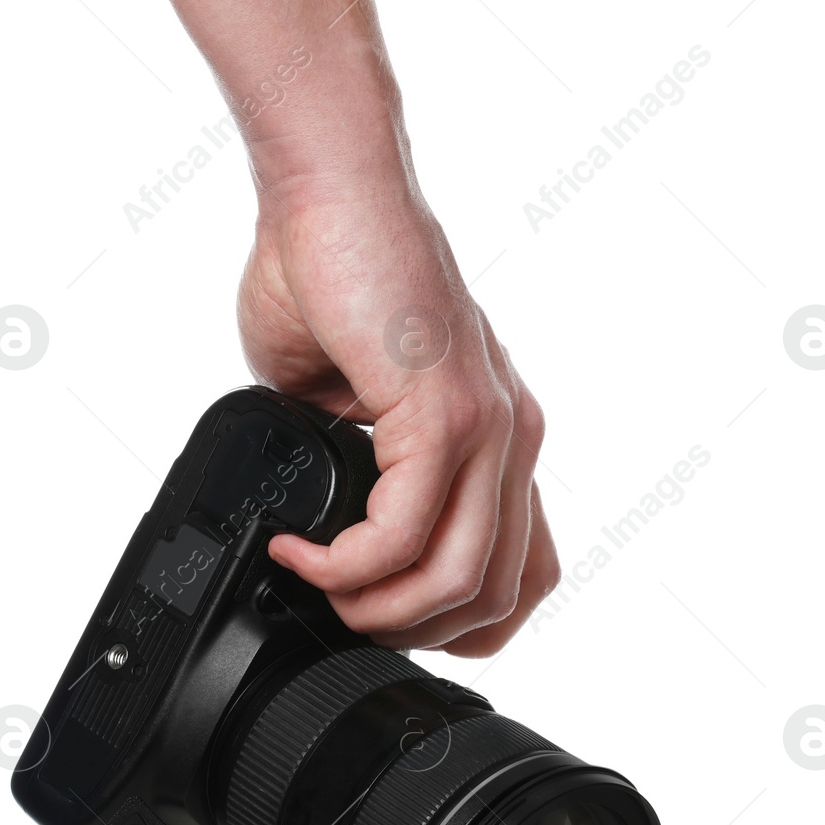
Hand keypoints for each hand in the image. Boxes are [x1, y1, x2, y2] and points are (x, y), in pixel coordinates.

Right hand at [238, 179, 559, 655]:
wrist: (325, 193)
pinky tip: (300, 548)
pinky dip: (342, 564)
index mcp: (497, 436)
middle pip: (498, 594)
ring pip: (460, 580)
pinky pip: (402, 534)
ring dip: (375, 610)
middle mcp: (511, 436)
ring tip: (314, 585)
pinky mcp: (445, 411)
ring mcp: (488, 425)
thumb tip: (321, 530)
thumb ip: (358, 469)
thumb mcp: (348, 402)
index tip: (382, 619)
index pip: (524, 569)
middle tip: (337, 616)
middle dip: (409, 631)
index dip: (461, 624)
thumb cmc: (329, 274)